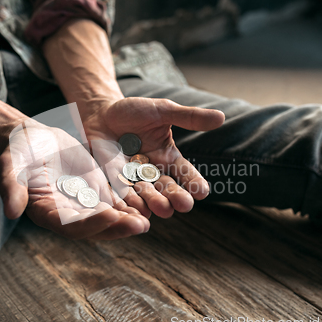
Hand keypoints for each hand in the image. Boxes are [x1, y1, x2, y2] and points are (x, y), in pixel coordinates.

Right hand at [0, 119, 149, 239]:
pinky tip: (148, 201)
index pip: (71, 226)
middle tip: (141, 225)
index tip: (111, 215)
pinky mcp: (96, 190)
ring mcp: (84, 203)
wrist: (34, 138)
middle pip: (96, 227)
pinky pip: (115, 200)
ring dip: (129, 219)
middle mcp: (68, 213)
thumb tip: (12, 212)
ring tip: (150, 218)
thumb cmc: (19, 151)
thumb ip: (12, 187)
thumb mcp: (12, 165)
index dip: (91, 223)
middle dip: (118, 227)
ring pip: (109, 217)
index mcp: (47, 212)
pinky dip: (130, 203)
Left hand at [82, 97, 224, 217]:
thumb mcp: (162, 110)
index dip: (194, 182)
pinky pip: (121, 193)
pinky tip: (133, 210)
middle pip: (168, 188)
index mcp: (169, 157)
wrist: (101, 113)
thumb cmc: (134, 111)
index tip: (203, 192)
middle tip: (184, 204)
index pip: (186, 172)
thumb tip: (221, 117)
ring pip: (146, 194)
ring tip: (162, 209)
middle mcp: (154, 172)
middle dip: (176, 196)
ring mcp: (133, 178)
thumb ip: (188, 117)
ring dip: (154, 202)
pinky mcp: (113, 180)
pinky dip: (128, 202)